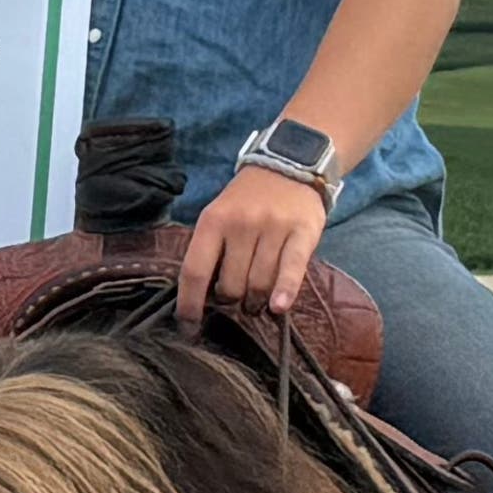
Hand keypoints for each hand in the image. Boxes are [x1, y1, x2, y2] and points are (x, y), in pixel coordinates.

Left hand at [175, 162, 326, 327]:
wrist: (288, 163)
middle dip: (230, 303)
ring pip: (259, 282)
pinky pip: (292, 269)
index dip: (189, 305)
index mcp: (213, 221)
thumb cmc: (247, 200)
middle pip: (230, 284)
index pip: (195, 271)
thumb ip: (211, 250)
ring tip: (256, 304)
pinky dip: (285, 291)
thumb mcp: (219, 215)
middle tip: (235, 303)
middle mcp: (241, 223)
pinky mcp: (302, 231)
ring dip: (255, 302)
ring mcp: (273, 227)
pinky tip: (279, 308)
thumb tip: (200, 297)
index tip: (189, 328)